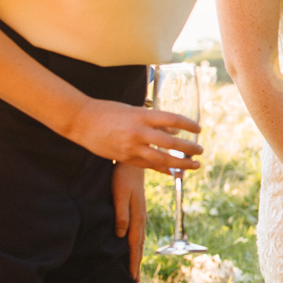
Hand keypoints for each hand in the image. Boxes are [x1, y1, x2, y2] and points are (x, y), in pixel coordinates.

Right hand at [65, 97, 202, 170]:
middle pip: (170, 143)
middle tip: (201, 151)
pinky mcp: (125, 158)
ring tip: (194, 165)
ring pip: (161, 159)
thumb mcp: (132, 110)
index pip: (172, 119)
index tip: (198, 129)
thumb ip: (152, 120)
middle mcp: (138, 132)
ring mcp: (131, 147)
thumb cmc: (107, 111)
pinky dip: (163, 169)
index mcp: (141, 115)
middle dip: (189, 149)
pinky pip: (148, 166)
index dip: (188, 125)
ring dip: (181, 163)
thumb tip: (173, 128)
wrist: (80, 121)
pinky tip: (174, 172)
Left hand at [113, 163, 145, 281]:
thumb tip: (121, 234)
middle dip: (136, 262)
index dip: (133, 261)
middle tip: (134, 280)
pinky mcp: (137, 210)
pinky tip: (134, 246)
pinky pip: (138, 232)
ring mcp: (141, 214)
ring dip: (137, 254)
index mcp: (137, 216)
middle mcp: (141, 217)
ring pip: (139, 239)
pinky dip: (136, 243)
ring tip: (135, 268)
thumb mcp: (119, 193)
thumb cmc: (122, 177)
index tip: (132, 277)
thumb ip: (121, 213)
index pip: (134, 244)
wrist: (132, 162)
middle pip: (139, 245)